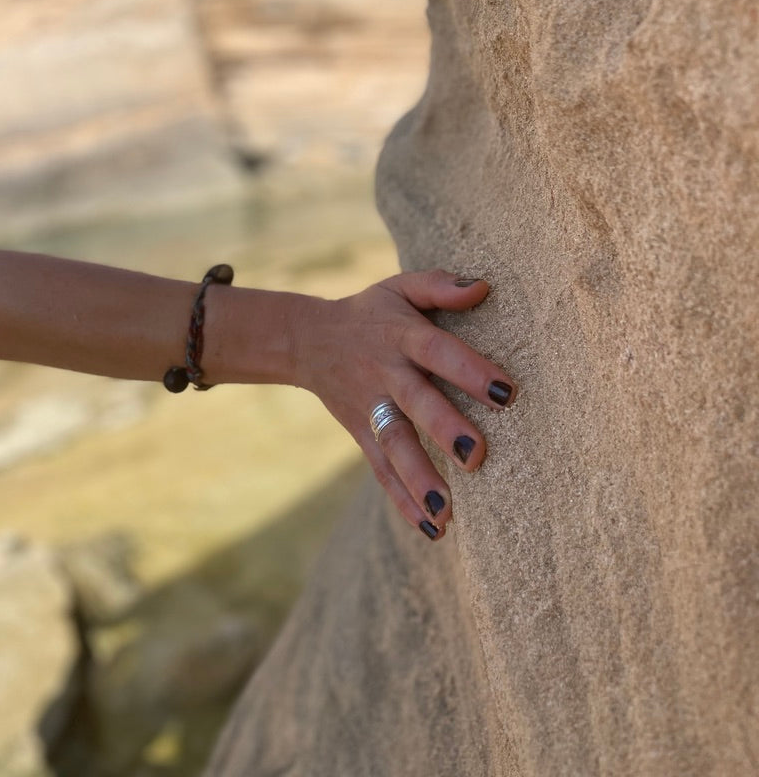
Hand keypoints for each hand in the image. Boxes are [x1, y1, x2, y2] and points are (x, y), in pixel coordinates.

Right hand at [295, 270, 516, 539]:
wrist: (309, 340)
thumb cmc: (372, 311)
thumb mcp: (400, 286)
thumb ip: (440, 285)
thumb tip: (484, 288)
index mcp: (401, 335)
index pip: (438, 352)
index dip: (470, 371)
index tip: (506, 393)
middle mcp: (386, 374)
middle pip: (415, 403)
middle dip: (443, 430)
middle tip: (477, 456)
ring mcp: (371, 408)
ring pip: (394, 446)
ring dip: (419, 479)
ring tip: (447, 513)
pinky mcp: (362, 434)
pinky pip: (381, 469)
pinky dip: (402, 500)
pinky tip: (432, 528)